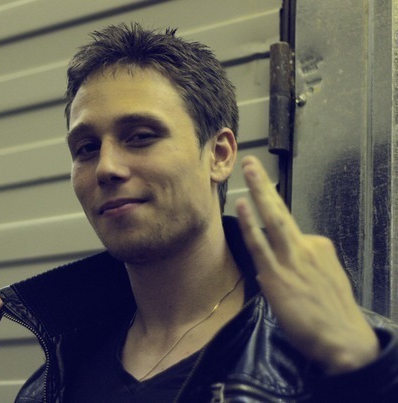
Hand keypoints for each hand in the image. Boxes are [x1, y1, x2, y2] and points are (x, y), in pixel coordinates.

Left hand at [235, 156, 378, 373]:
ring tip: (247, 170)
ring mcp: (291, 259)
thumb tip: (289, 264)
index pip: (290, 230)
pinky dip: (250, 223)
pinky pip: (260, 243)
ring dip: (259, 191)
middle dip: (265, 184)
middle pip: (282, 210)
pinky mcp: (276, 275)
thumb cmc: (335, 317)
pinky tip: (242, 205)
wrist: (345, 342)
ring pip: (273, 218)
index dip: (272, 228)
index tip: (263, 217)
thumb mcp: (328, 281)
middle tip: (252, 162)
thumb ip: (308, 266)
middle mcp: (306, 247)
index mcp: (319, 248)